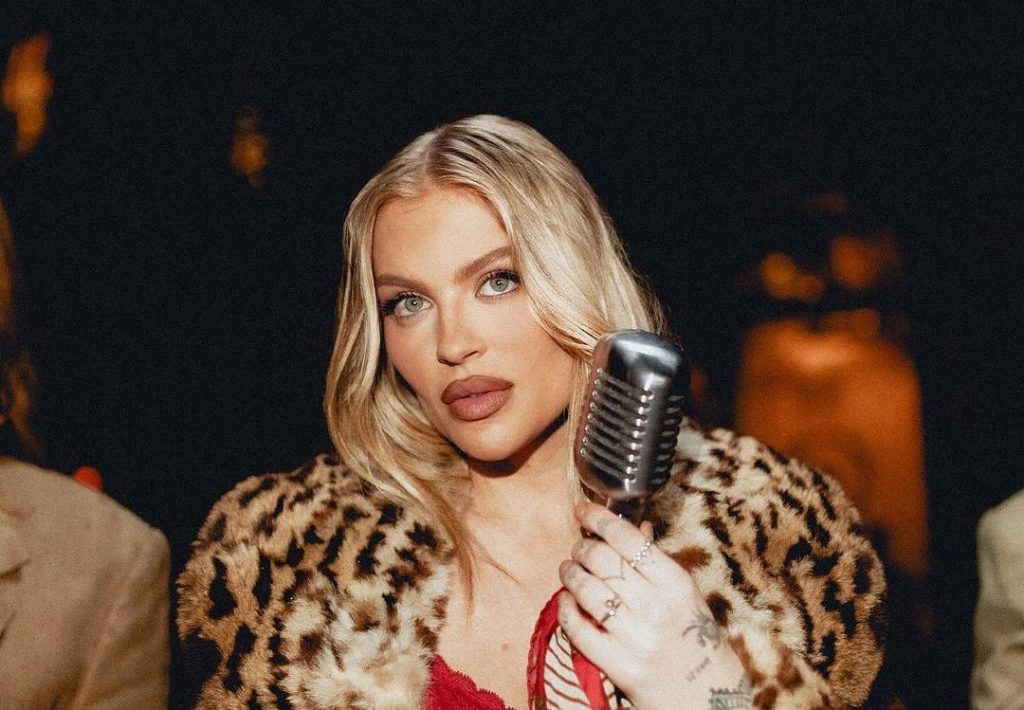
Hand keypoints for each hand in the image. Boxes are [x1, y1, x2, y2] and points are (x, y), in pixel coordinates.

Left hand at [558, 502, 749, 709]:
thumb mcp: (687, 597)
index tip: (583, 508)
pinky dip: (565, 610)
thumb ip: (658, 562)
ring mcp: (636, 637)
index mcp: (677, 584)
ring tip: (568, 569)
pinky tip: (566, 601)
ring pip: (587, 590)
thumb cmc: (697, 642)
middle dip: (582, 547)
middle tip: (578, 548)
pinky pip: (578, 629)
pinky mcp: (619, 665)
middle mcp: (657, 607)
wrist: (710, 701)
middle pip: (603, 560)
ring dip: (570, 574)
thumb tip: (637, 526)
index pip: (629, 539)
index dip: (599, 518)